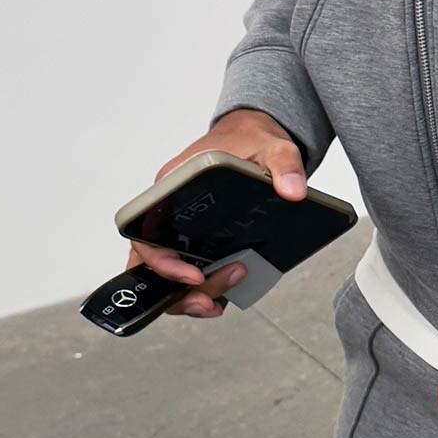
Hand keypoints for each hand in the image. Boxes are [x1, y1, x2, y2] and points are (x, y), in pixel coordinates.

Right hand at [127, 108, 305, 320]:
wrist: (254, 136)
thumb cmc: (249, 139)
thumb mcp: (273, 147)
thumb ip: (284, 165)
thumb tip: (293, 191)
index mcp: (172, 185)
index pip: (144, 231)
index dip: (162, 261)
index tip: (194, 275)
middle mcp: (168, 210)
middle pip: (153, 263)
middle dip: (179, 290)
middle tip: (212, 300)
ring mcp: (181, 228)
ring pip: (167, 275)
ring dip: (190, 295)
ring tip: (220, 301)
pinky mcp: (197, 240)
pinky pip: (187, 272)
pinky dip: (200, 290)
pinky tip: (224, 294)